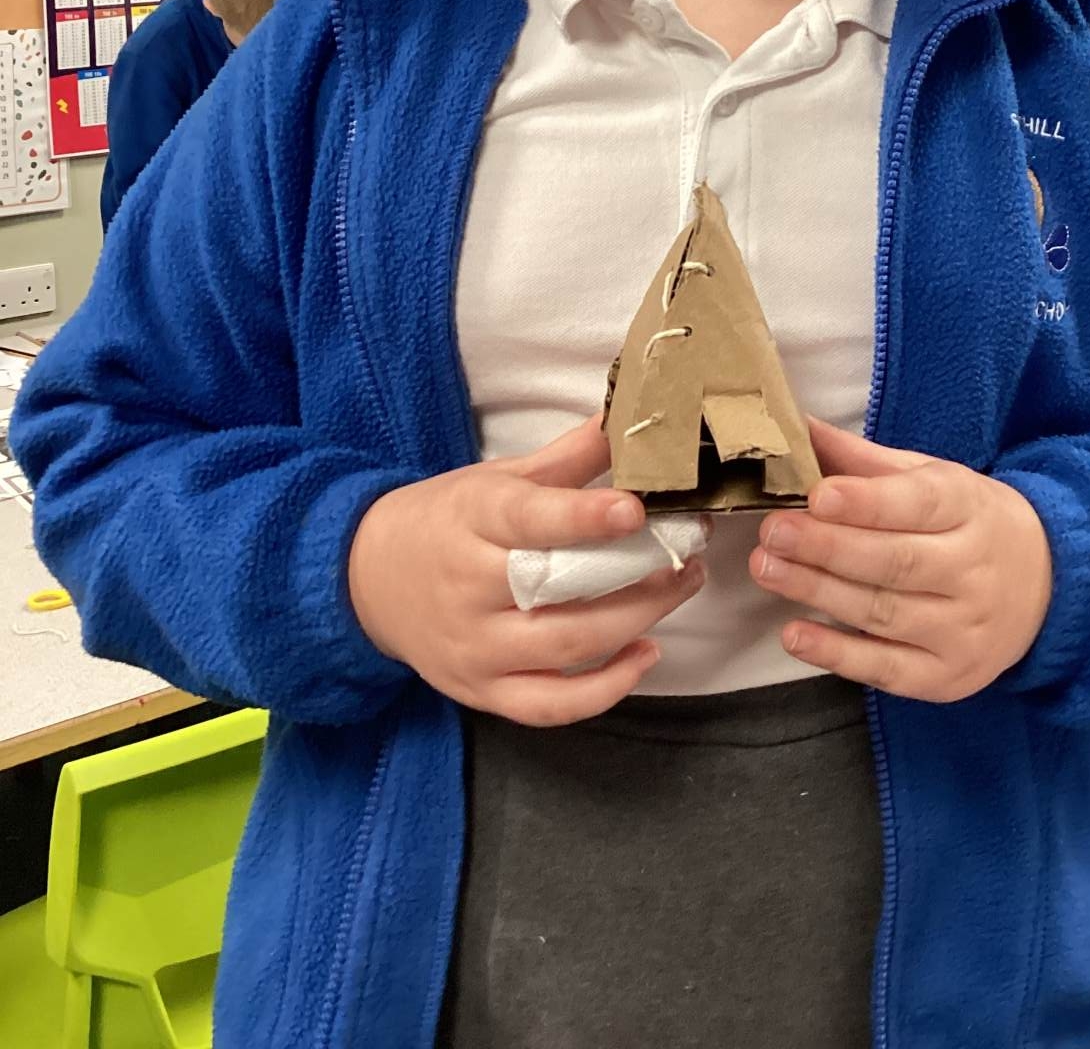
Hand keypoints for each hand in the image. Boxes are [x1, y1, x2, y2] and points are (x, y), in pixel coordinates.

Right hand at [348, 416, 704, 726]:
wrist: (365, 579)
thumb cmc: (442, 520)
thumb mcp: (493, 478)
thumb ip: (565, 457)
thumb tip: (626, 420)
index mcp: (470, 520)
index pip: (528, 521)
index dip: (583, 517)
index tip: (635, 508)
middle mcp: (467, 588)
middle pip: (559, 592)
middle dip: (637, 577)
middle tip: (688, 553)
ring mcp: (473, 648)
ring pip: (564, 647)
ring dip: (636, 623)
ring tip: (681, 587)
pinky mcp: (479, 691)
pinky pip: (548, 706)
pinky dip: (603, 690)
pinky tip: (644, 655)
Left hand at [749, 421, 1051, 703]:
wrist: (1048, 587)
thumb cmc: (969, 522)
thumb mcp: (932, 477)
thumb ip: (865, 461)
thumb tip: (797, 427)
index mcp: (969, 508)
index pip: (919, 504)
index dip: (867, 502)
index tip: (817, 495)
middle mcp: (972, 571)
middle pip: (895, 561)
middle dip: (827, 547)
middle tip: (773, 532)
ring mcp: (963, 630)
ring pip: (884, 612)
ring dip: (818, 592)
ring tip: (766, 569)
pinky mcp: (948, 677)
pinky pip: (887, 669)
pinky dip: (837, 655)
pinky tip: (794, 634)